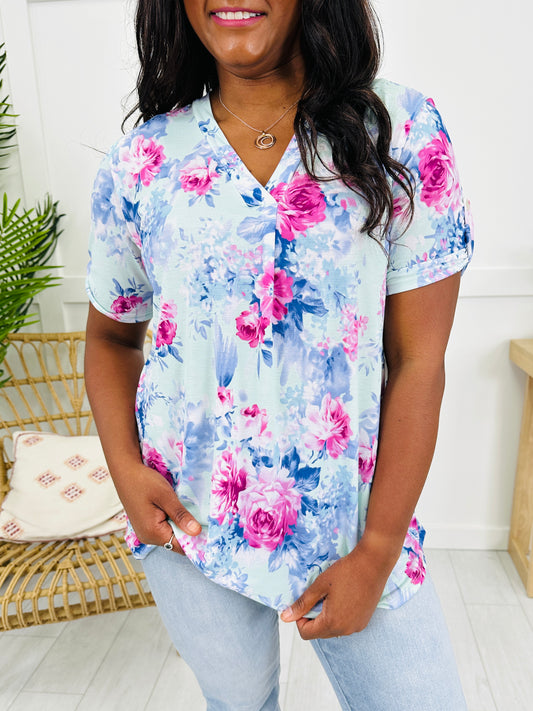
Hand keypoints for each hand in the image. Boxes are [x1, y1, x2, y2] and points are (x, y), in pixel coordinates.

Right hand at [114, 462, 200, 554]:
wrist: (125, 471)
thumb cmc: (144, 481)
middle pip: (176, 542)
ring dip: (181, 525)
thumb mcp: (166, 496)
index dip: (195, 541)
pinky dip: (173, 521)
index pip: (180, 546)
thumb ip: (180, 515)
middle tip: (205, 519)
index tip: (211, 532)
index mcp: (152, 533)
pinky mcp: (145, 525)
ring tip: (193, 512)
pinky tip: (179, 510)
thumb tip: (197, 532)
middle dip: (189, 532)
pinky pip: (164, 528)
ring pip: (170, 534)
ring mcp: (145, 532)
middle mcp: (147, 537)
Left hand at [280, 535, 400, 638]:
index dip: (300, 618)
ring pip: (333, 629)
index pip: (306, 634)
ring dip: (326, 617)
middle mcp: (346, 630)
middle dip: (313, 617)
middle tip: (318, 596)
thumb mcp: (320, 585)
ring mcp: (357, 627)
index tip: (306, 601)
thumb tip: (285, 618)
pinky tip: (343, 597)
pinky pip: (345, 625)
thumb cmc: (346, 571)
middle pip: (319, 633)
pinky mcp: (365, 621)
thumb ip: (303, 603)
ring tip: (331, 595)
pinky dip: (339, 616)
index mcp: (332, 623)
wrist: (374, 563)